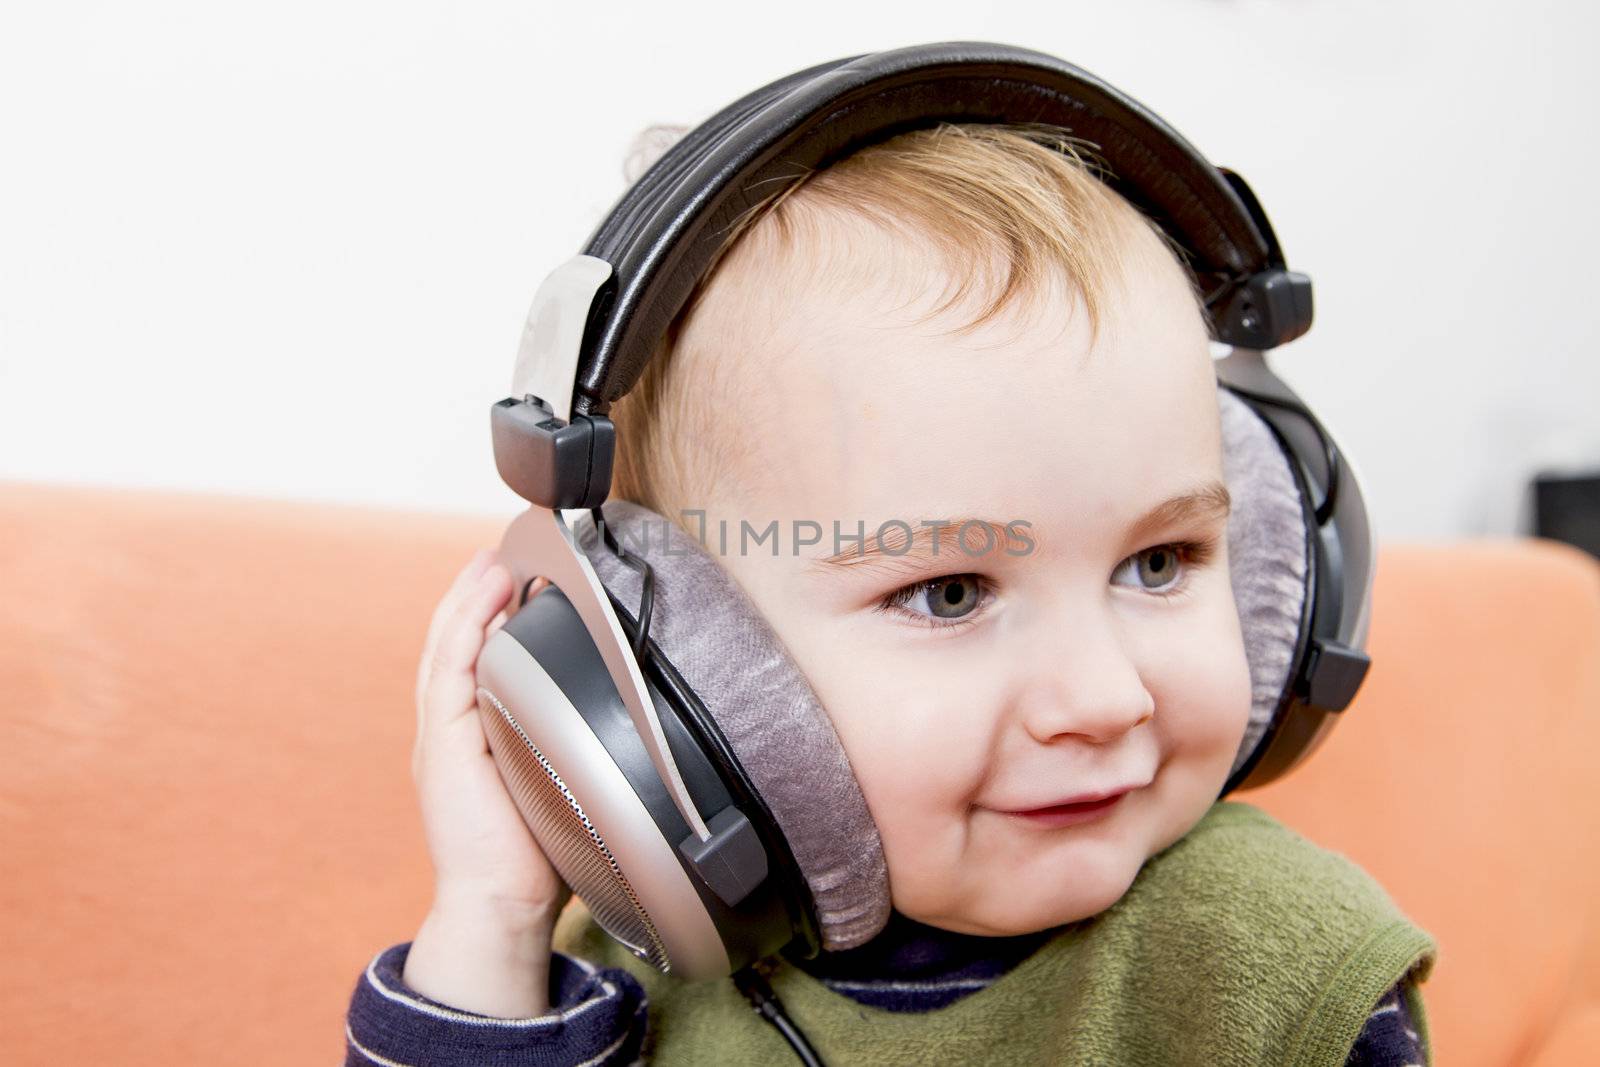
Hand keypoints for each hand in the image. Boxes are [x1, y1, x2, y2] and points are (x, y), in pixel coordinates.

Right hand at [411, 548, 571, 926]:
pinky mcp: (441, 746)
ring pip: (445, 648)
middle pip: (450, 643)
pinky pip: (449, 672)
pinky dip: (465, 630)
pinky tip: (484, 599)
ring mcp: (439, 735)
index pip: (470, 660)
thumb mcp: (555, 777)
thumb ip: (564, 739)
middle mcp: (449, 729)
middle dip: (471, 594)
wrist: (503, 903)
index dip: (482, 615)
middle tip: (495, 554)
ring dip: (467, 600)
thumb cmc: (537, 851)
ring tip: (490, 562)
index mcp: (470, 734)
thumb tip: (611, 710)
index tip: (508, 577)